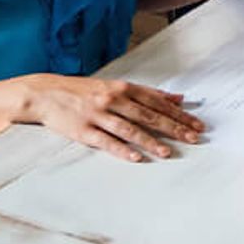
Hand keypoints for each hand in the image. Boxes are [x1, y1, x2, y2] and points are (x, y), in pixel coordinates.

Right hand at [15, 73, 203, 162]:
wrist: (46, 93)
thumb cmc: (85, 90)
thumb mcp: (117, 86)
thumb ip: (148, 93)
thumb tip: (177, 98)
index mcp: (124, 88)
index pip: (158, 102)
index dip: (179, 114)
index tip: (196, 123)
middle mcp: (114, 100)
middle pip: (149, 115)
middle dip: (173, 127)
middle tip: (193, 137)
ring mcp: (98, 115)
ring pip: (130, 129)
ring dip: (150, 141)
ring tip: (168, 152)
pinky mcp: (83, 130)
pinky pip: (106, 141)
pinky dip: (121, 149)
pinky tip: (136, 157)